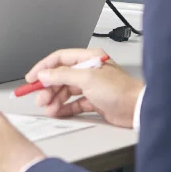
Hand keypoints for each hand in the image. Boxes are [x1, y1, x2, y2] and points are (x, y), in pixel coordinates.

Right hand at [23, 47, 142, 128]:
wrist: (138, 109)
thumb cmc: (121, 90)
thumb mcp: (87, 78)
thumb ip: (62, 75)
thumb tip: (45, 74)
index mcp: (88, 58)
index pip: (59, 59)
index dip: (43, 68)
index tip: (32, 78)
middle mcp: (89, 71)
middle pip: (61, 77)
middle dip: (48, 88)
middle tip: (40, 97)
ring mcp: (92, 86)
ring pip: (66, 91)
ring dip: (55, 100)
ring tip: (49, 108)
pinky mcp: (95, 101)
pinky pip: (74, 103)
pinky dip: (65, 108)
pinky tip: (58, 112)